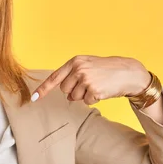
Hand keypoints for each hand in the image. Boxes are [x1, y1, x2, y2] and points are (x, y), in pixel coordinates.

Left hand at [31, 55, 151, 105]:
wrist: (129, 72)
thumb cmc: (107, 70)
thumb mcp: (88, 65)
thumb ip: (73, 75)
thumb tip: (66, 95)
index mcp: (75, 62)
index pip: (54, 77)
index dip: (43, 89)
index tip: (34, 98)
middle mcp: (78, 69)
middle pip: (64, 90)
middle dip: (74, 90)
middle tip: (89, 83)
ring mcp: (85, 79)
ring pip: (74, 97)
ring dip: (84, 95)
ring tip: (97, 85)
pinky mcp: (93, 90)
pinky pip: (86, 101)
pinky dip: (93, 99)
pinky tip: (102, 90)